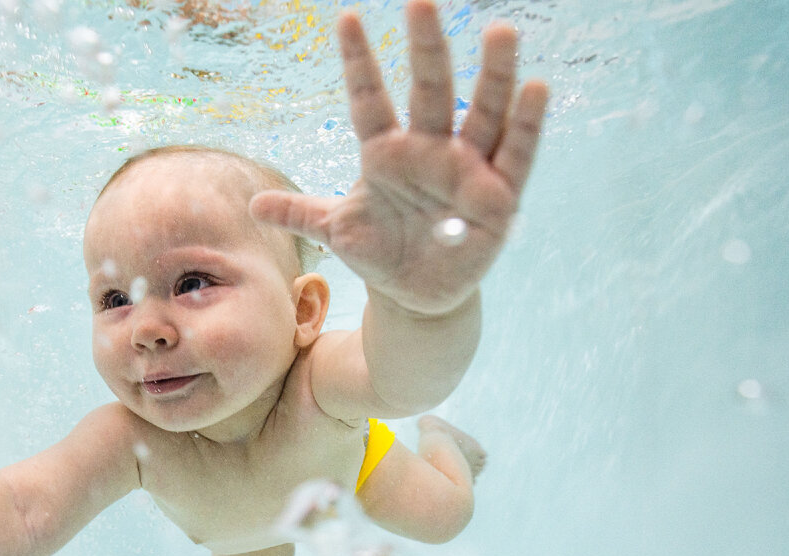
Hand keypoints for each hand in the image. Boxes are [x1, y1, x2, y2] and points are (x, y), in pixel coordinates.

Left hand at [251, 0, 547, 314]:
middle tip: (421, 1)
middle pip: (430, 93)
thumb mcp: (339, 231)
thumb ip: (301, 214)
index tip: (346, 19)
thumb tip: (253, 205)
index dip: (359, 64)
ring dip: (494, 75)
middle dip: (427, 50)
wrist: (415, 293)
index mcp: (386, 153)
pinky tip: (535, 87)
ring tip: (499, 32)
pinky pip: (515, 155)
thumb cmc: (381, 250)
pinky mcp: (499, 196)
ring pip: (482, 113)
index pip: (369, 100)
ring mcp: (466, 169)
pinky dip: (526, 125)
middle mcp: (429, 150)